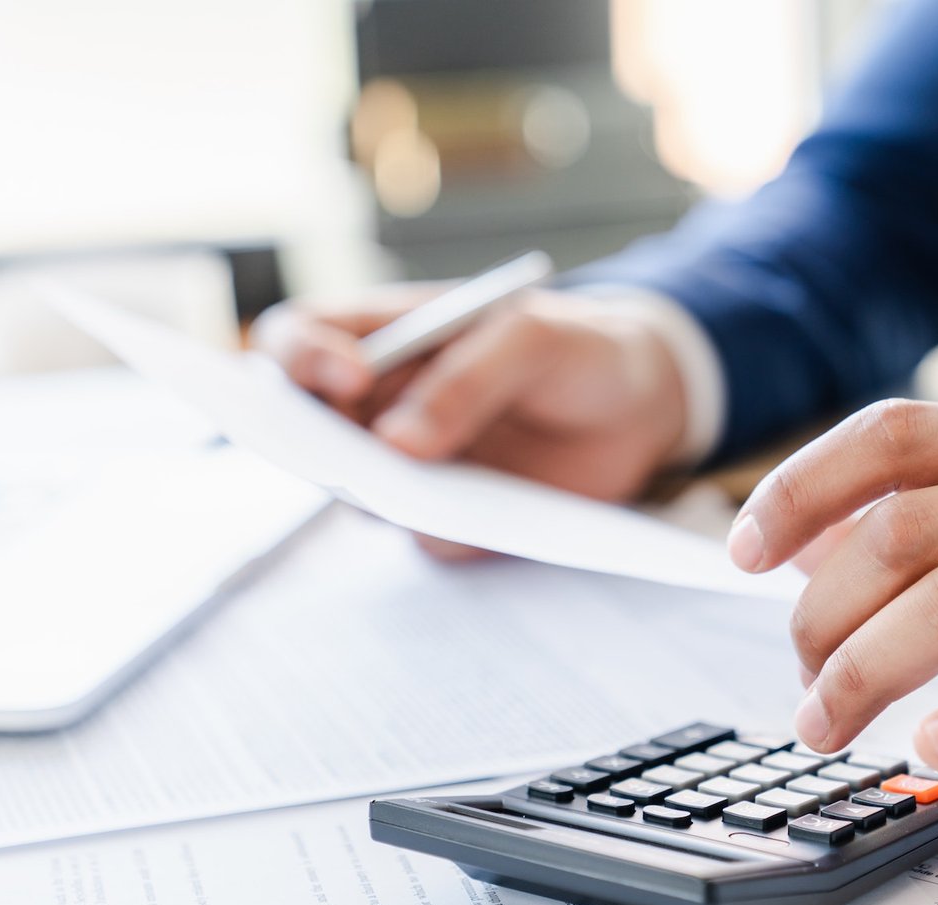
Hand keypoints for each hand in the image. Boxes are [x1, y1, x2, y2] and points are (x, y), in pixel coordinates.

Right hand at [251, 287, 689, 506]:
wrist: (639, 408)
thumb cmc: (575, 349)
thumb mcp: (532, 338)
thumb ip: (467, 380)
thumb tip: (397, 446)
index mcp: (381, 337)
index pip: (298, 340)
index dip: (300, 358)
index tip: (351, 377)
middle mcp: (377, 405)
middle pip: (303, 429)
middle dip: (316, 444)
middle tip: (352, 457)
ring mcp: (407, 467)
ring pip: (357, 494)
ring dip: (383, 496)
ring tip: (433, 489)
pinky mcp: (447, 519)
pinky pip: (423, 535)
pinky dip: (445, 530)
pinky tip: (489, 518)